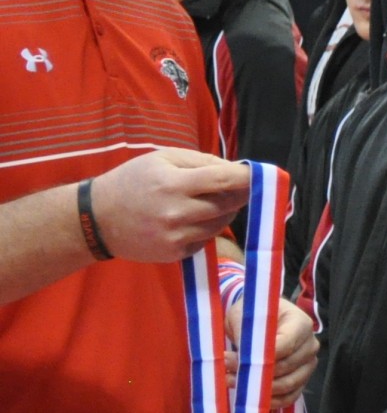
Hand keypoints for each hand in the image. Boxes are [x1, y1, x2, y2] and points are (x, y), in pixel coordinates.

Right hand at [86, 150, 248, 261]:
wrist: (96, 219)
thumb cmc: (132, 181)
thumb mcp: (162, 158)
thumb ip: (201, 161)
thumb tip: (236, 170)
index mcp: (174, 184)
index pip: (224, 181)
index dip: (248, 178)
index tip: (262, 174)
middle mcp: (177, 213)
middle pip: (229, 204)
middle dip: (239, 194)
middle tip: (239, 187)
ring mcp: (176, 237)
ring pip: (221, 224)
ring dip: (225, 212)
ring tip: (210, 201)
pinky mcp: (175, 254)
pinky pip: (206, 239)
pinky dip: (207, 228)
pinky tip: (191, 219)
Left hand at [219, 273, 316, 402]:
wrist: (258, 322)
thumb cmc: (252, 315)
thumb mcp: (245, 316)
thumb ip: (246, 335)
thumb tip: (243, 359)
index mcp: (301, 324)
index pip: (285, 345)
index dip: (260, 356)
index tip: (232, 360)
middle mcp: (310, 345)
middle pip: (286, 367)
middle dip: (255, 372)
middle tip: (226, 370)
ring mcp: (308, 365)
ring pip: (288, 385)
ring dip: (258, 388)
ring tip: (231, 381)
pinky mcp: (301, 380)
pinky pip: (289, 397)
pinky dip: (269, 400)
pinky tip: (248, 396)